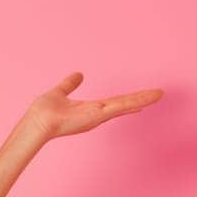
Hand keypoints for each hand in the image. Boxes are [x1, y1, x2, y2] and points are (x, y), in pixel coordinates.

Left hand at [22, 72, 162, 140]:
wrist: (38, 122)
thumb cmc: (44, 111)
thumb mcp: (60, 92)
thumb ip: (69, 84)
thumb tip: (78, 74)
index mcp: (89, 107)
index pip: (113, 102)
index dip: (127, 99)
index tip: (141, 97)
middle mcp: (96, 113)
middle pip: (123, 104)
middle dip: (141, 99)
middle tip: (158, 94)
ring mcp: (98, 115)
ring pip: (125, 105)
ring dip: (142, 99)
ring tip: (159, 94)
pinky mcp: (97, 116)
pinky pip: (119, 107)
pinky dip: (133, 103)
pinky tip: (145, 101)